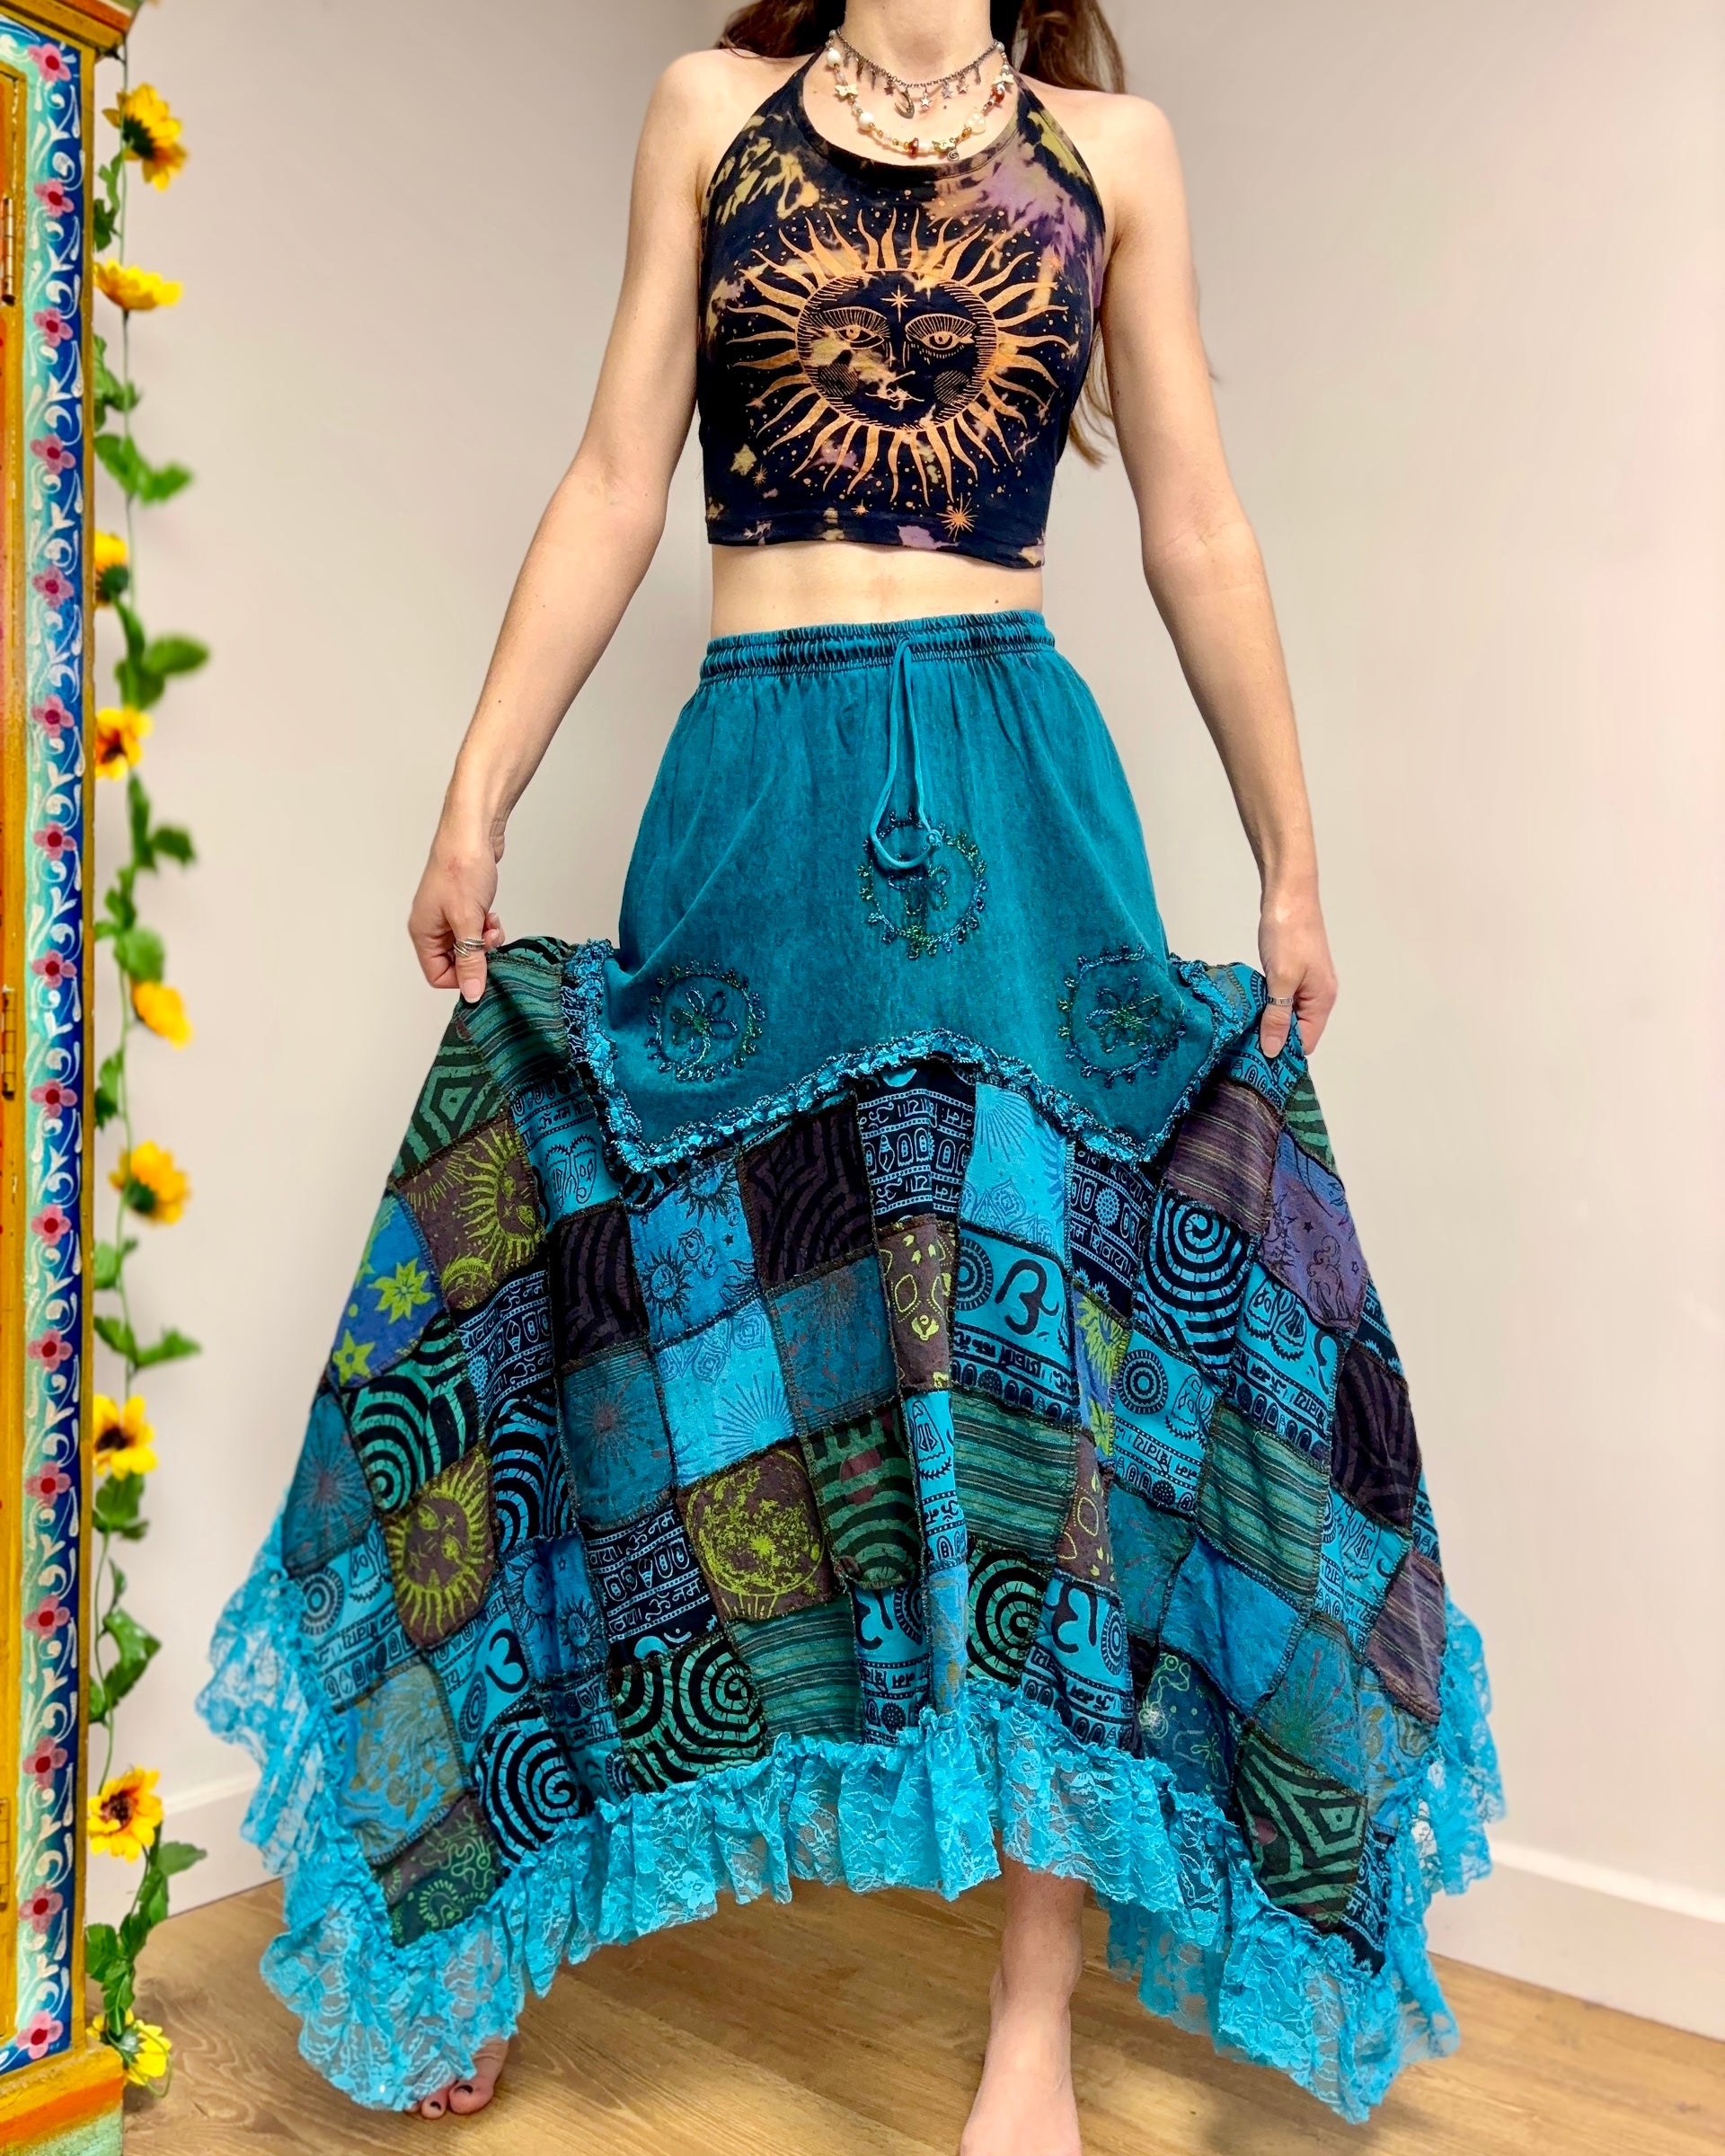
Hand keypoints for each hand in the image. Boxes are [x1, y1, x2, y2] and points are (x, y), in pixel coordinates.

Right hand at [409, 819, 504, 1003]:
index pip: (437, 975)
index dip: (462, 977)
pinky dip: (486, 927)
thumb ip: (471, 960)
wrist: (472, 830)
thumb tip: (472, 993)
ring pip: (468, 945)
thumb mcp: (468, 921)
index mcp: (423, 932)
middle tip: (490, 941)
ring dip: (484, 941)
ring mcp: (447, 914)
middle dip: (477, 956)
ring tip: (491, 923)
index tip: (483, 969)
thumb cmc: (462, 867)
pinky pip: (475, 929)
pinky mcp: (462, 904)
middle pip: (454, 961)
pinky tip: (492, 914)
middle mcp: (431, 925)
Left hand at [1258, 887, 1336, 1058]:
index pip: (1305, 1042)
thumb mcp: (1281, 979)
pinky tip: (1249, 1007)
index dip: (1282, 1053)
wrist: (1289, 892)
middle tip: (1242, 1048)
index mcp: (1322, 1000)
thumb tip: (1273, 1051)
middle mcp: (1319, 994)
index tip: (1254, 1061)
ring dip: (1267, 1021)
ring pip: (1287, 1014)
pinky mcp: (1294, 971)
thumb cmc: (1288, 933)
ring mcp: (1307, 982)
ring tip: (1241, 1030)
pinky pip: (1282, 998)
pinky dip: (1267, 1005)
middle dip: (1273, 1039)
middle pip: (1297, 1031)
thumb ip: (1277, 1016)